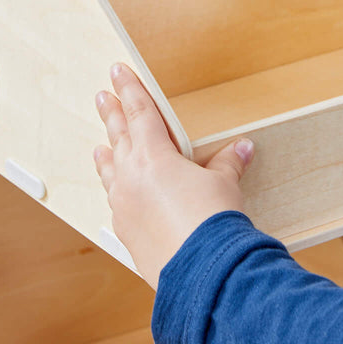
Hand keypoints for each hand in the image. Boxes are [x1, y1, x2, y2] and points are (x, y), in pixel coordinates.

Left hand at [93, 63, 253, 287]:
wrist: (201, 272)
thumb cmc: (212, 221)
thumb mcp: (223, 184)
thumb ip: (227, 162)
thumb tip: (242, 147)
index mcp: (153, 156)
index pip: (139, 112)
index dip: (130, 89)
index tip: (118, 72)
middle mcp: (130, 176)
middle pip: (118, 135)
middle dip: (112, 113)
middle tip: (103, 95)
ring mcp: (123, 205)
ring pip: (111, 169)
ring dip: (107, 152)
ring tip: (101, 144)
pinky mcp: (125, 231)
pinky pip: (115, 200)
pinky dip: (115, 188)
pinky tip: (116, 190)